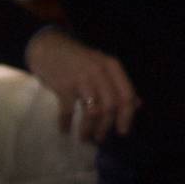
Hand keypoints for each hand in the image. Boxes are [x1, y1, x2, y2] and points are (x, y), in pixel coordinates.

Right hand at [26, 28, 139, 142]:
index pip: (126, 95)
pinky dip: (67, 123)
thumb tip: (137, 104)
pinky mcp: (63, 85)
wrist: (47, 46)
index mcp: (112, 67)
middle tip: (100, 138)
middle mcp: (99, 72)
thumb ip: (119, 84)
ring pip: (93, 111)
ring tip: (85, 138)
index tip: (122, 132)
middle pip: (110, 106)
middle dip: (106, 126)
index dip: (127, 116)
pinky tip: (65, 130)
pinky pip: (69, 110)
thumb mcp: (102, 67)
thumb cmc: (78, 60)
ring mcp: (81, 79)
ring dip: (89, 128)